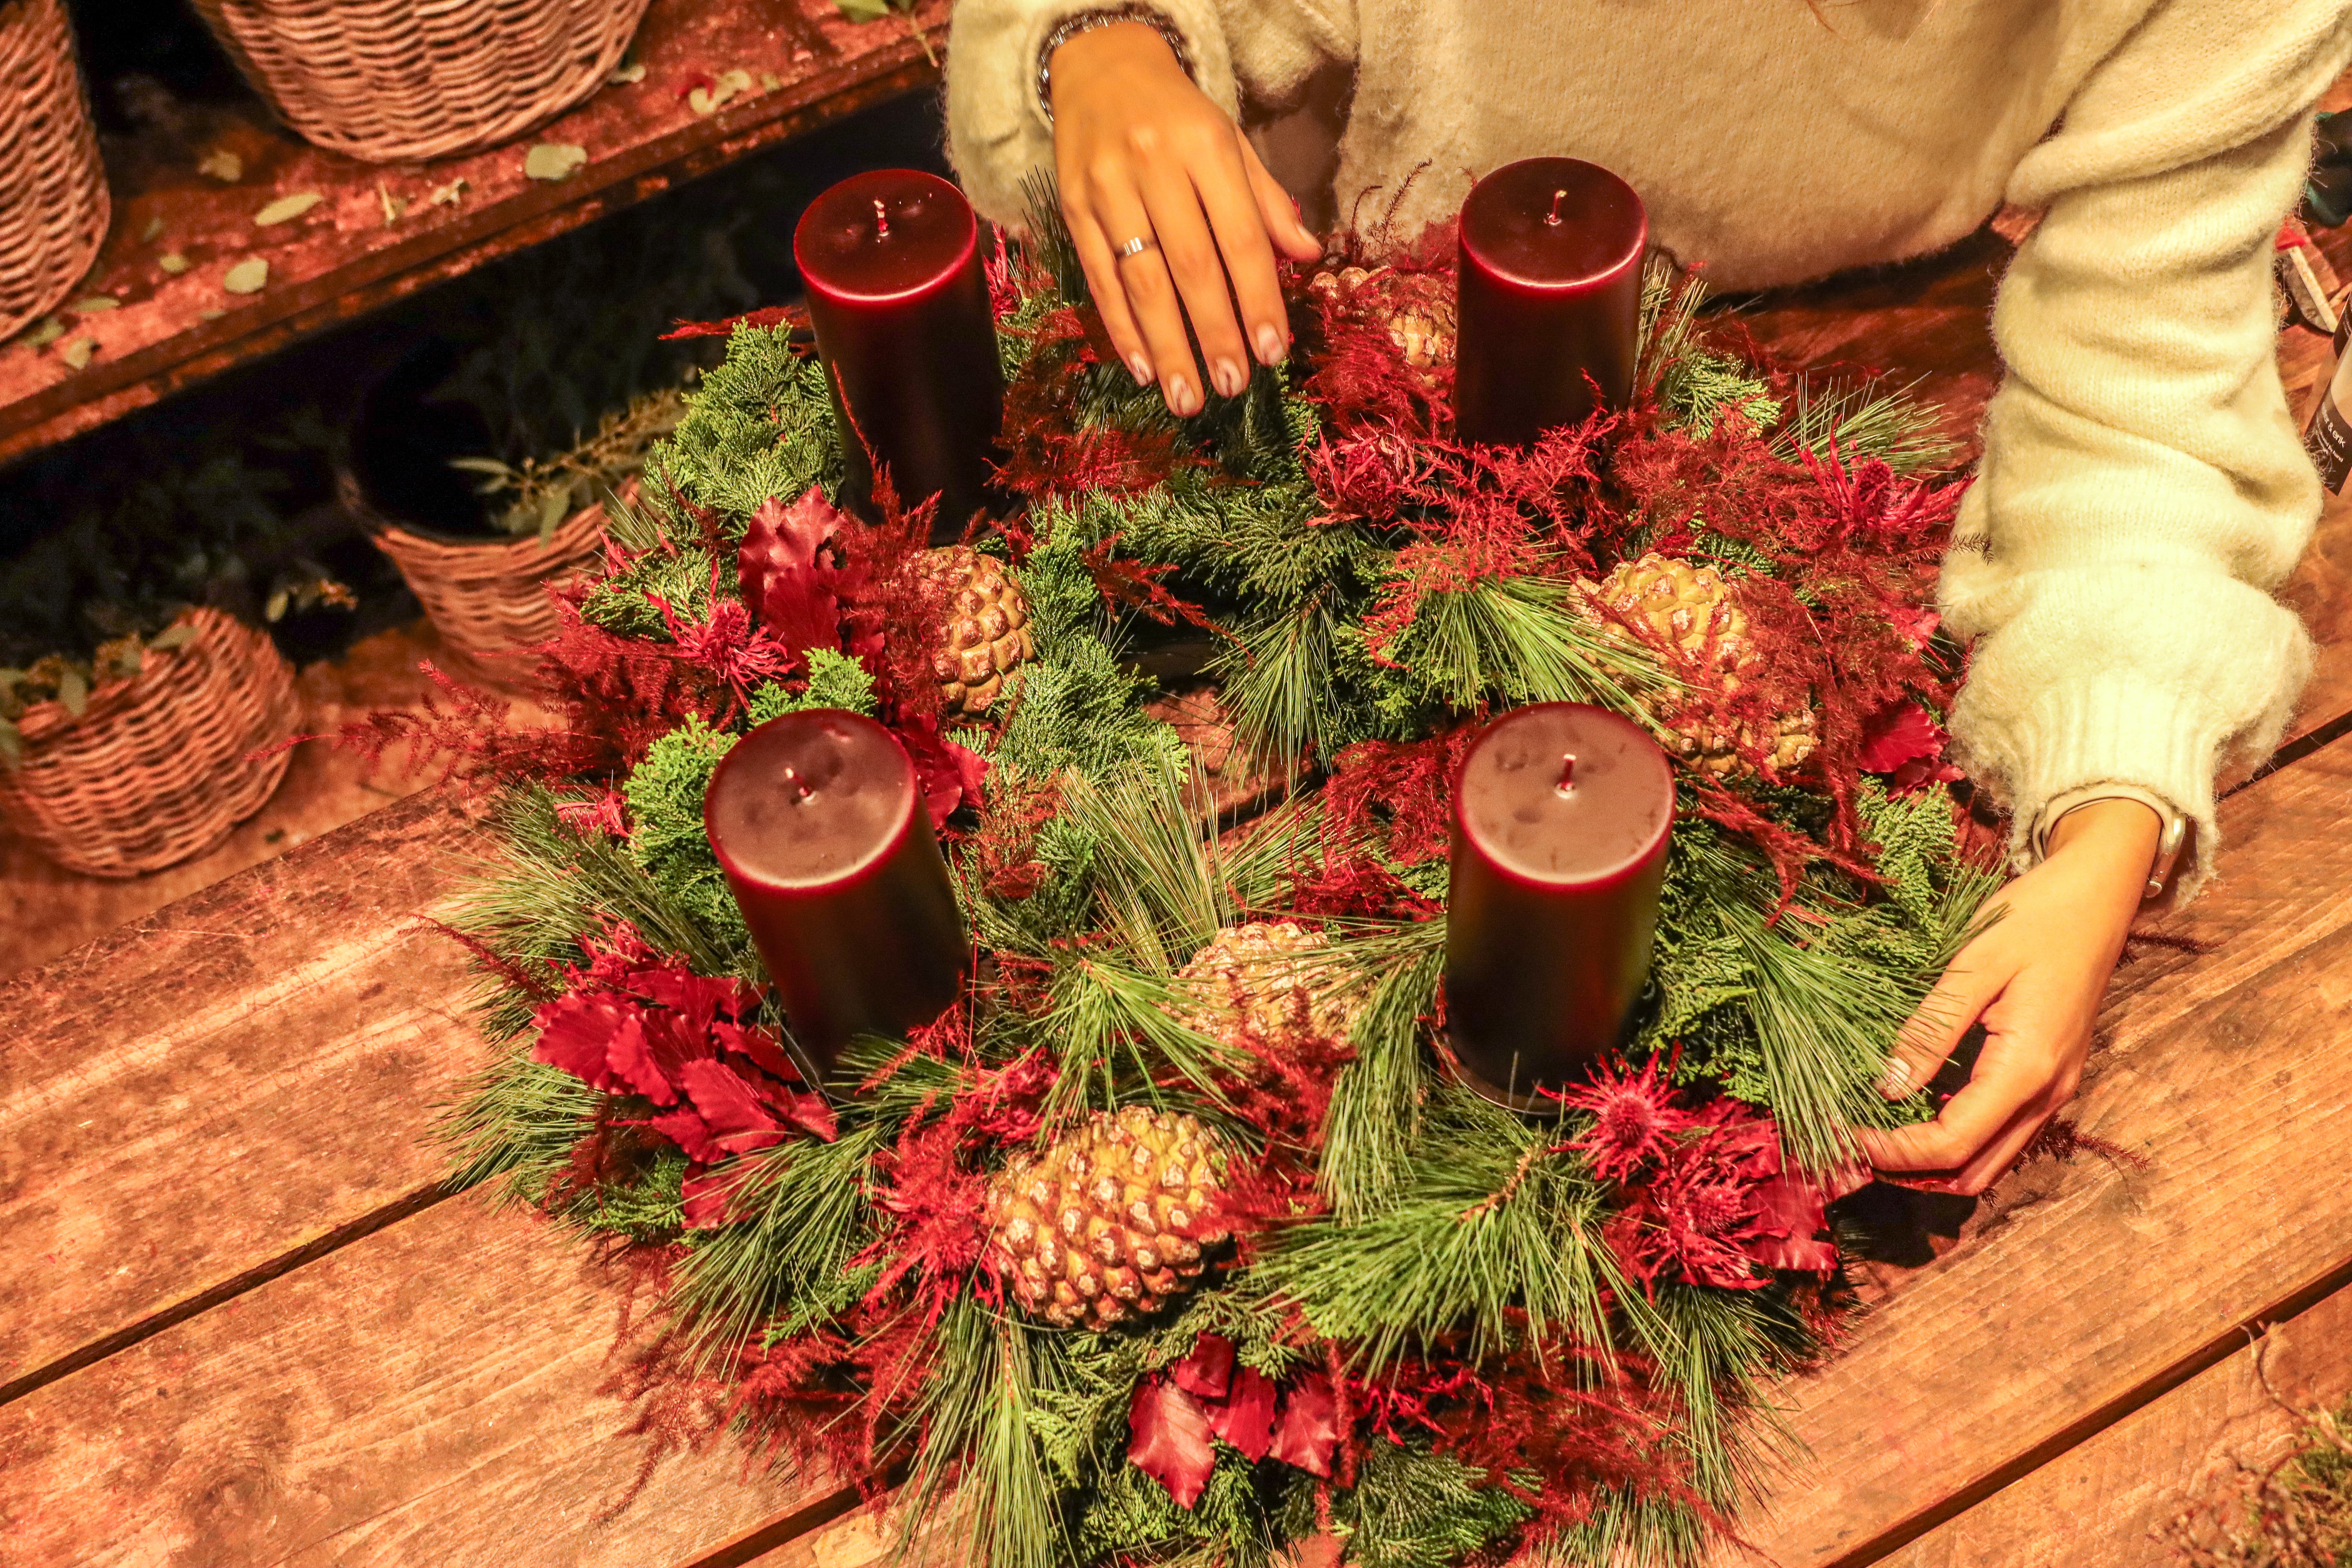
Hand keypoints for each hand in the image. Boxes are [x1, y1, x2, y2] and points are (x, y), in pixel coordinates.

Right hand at [1049, 21, 1322, 415]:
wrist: (1101, 69)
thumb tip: (1308, 254)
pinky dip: (1121, 328)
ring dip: (1168, 347)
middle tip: (1235, 386)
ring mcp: (1107, 189)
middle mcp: (1153, 166)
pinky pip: (1099, 280)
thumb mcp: (1231, 143)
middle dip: (1215, 334)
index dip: (1258, 298)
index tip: (1273, 351)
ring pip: (1142, 281)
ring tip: (1188, 398)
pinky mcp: (1072, 209)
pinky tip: (1142, 368)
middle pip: (1191, 267)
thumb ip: (1267, 201)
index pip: (1239, 237)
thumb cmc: (1179, 117)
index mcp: (1205, 147)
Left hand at [1855, 798, 2161, 1194]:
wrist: (2095, 899)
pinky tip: (1921, 1110)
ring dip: (1938, 1160)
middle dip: (1914, 1169)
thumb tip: (1888, 1086)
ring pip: (1993, 1158)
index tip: (1847, 1135)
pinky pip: (2006, 1132)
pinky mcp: (2053, 1078)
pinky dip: (1963, 1138)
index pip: (1954, 1142)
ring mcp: (2056, 1090)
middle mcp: (2049, 1094)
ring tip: (1880, 1132)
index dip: (1896, 1150)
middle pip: (1975, 1168)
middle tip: (1857, 1143)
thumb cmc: (2035, 920)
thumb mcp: (1973, 965)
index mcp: (2028, 1069)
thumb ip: (1931, 1029)